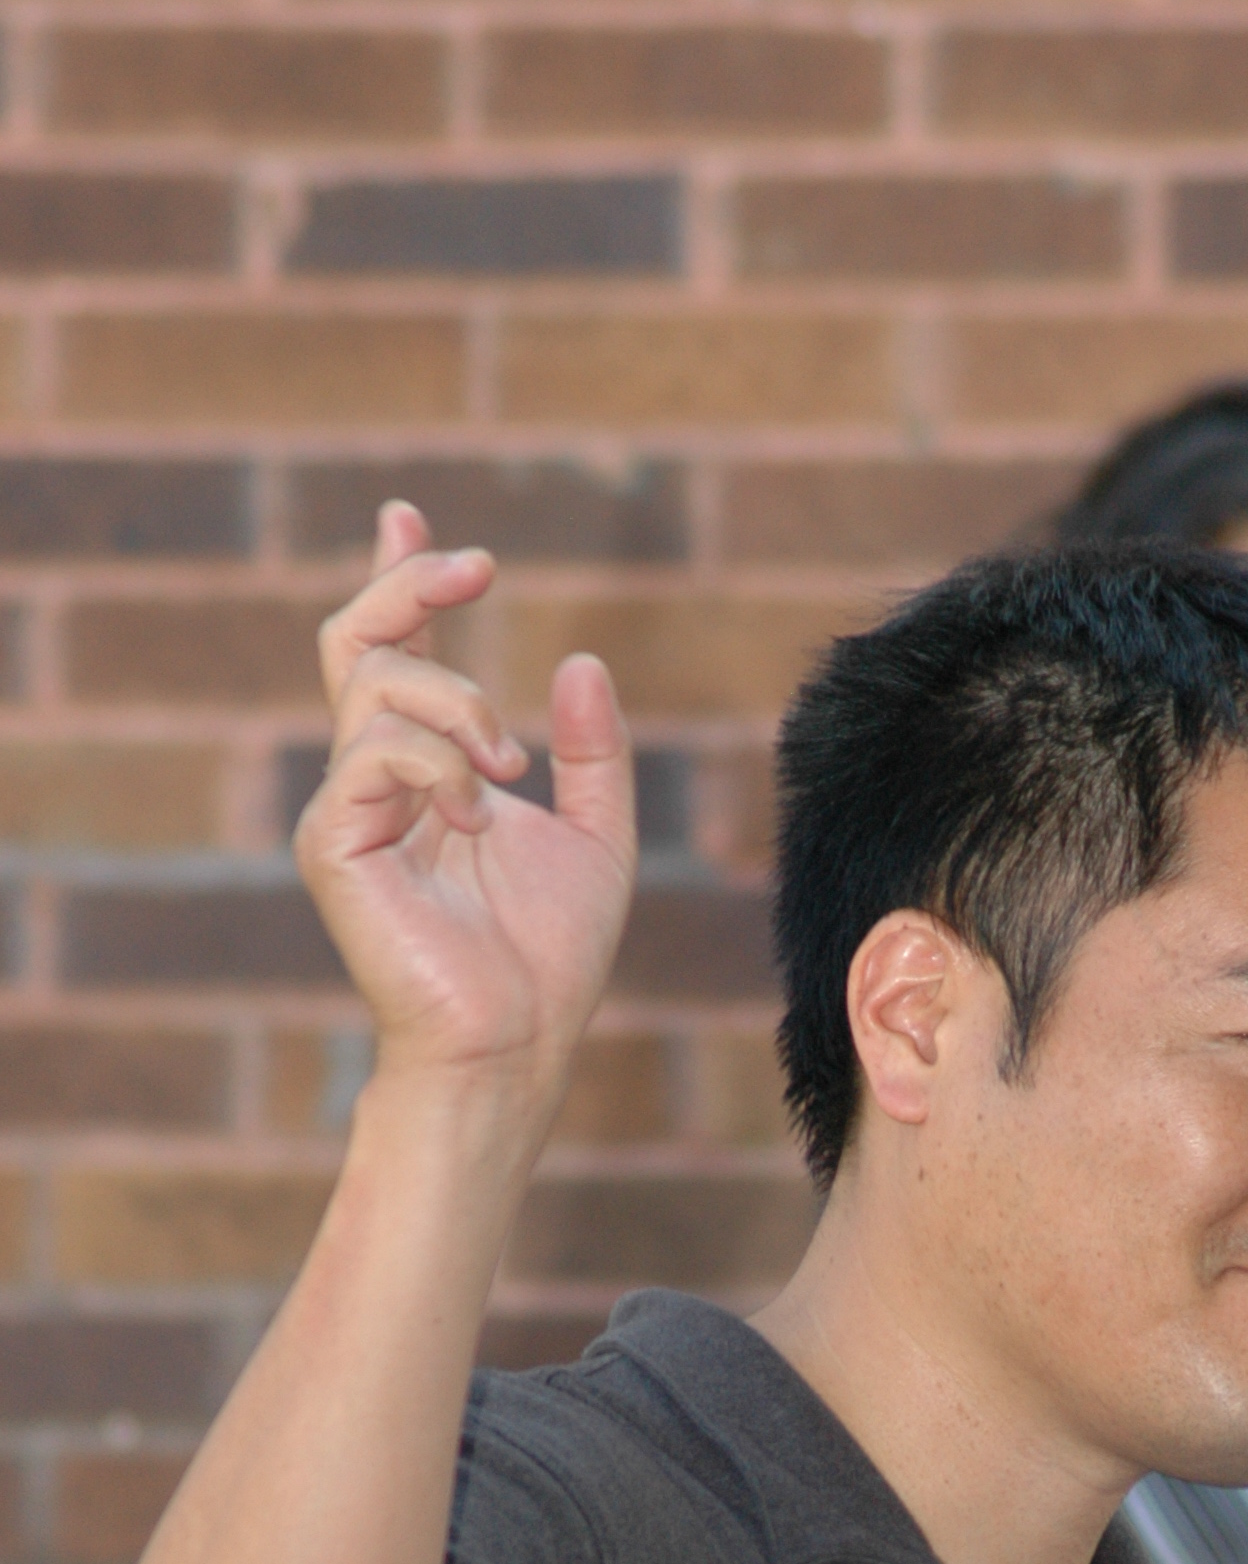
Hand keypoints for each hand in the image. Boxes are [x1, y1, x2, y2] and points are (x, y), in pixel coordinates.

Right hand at [294, 501, 634, 1104]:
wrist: (516, 1041)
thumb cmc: (549, 959)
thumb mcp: (599, 837)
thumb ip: (594, 753)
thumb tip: (579, 663)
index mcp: (429, 772)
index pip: (398, 655)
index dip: (402, 580)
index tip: (412, 522)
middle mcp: (376, 782)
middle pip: (359, 643)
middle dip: (410, 585)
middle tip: (479, 565)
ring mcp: (347, 810)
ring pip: (380, 687)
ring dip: (462, 706)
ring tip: (509, 769)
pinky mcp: (333, 844)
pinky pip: (375, 752)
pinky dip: (439, 767)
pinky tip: (476, 815)